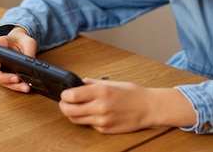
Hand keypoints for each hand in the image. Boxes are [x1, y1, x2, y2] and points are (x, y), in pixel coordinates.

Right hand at [0, 27, 37, 92]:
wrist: (21, 44)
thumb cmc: (21, 41)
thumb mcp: (28, 42)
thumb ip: (29, 51)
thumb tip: (31, 65)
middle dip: (2, 77)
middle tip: (16, 78)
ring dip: (10, 84)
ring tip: (24, 86)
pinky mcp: (2, 77)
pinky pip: (6, 84)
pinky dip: (15, 87)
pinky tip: (25, 87)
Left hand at [59, 79, 196, 133]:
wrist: (148, 108)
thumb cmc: (134, 94)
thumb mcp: (113, 83)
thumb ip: (94, 83)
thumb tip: (80, 82)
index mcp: (102, 92)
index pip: (72, 95)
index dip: (64, 94)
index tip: (65, 93)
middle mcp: (100, 107)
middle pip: (69, 110)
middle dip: (64, 105)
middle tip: (65, 102)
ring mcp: (102, 120)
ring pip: (76, 120)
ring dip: (72, 113)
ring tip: (77, 107)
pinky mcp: (104, 130)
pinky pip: (89, 125)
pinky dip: (87, 119)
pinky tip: (93, 113)